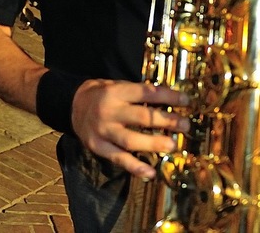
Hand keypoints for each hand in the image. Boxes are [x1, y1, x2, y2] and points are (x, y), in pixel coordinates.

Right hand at [71, 80, 189, 178]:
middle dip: (166, 121)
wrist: (72, 105)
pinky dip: (135, 167)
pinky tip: (150, 172)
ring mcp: (103, 131)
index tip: (186, 100)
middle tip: (185, 125)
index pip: (146, 92)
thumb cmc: (103, 95)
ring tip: (172, 145)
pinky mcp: (98, 147)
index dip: (168, 96)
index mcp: (116, 92)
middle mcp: (109, 111)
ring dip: (153, 143)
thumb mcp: (118, 86)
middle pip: (141, 117)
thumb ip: (139, 94)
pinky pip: (118, 158)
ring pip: (130, 140)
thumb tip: (171, 102)